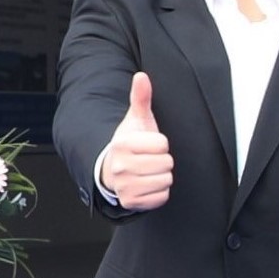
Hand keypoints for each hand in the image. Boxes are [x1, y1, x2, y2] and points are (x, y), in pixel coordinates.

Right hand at [100, 72, 174, 211]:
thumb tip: (142, 76)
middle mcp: (120, 166)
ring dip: (161, 176)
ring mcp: (124, 186)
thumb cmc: (130, 144)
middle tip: (148, 159)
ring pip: (166, 180)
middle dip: (162, 160)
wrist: (112, 169)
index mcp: (122, 144)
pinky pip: (161, 197)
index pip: (163, 144)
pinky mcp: (131, 202)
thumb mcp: (136, 120)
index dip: (160, 143)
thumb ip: (140, 98)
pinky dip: (159, 192)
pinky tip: (147, 184)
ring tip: (147, 171)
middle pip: (166, 163)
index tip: (148, 145)